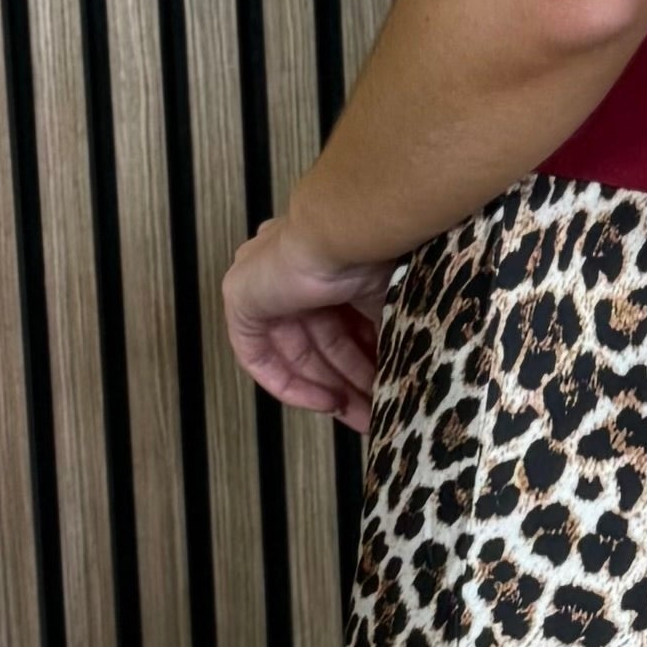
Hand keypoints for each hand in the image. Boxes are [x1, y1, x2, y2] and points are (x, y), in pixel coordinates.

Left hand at [222, 201, 398, 424]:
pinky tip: (328, 404)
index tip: (389, 387)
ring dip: (332, 388)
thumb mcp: (390, 302)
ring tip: (365, 416)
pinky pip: (256, 355)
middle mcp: (291, 269)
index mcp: (326, 260)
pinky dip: (289, 384)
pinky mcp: (240, 298)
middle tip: (378, 413)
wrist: (347, 229)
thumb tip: (406, 376)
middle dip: (352, 381)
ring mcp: (262, 281)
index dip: (365, 360)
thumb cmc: (379, 249)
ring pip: (295, 352)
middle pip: (319, 341)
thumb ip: (388, 334)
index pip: (341, 322)